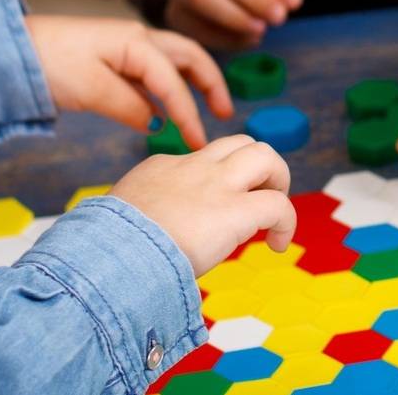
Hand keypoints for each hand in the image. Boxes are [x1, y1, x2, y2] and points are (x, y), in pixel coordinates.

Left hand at [23, 15, 232, 148]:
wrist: (11, 51)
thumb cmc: (50, 64)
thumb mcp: (92, 89)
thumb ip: (130, 106)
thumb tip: (155, 120)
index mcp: (137, 42)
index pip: (174, 80)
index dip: (189, 112)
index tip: (198, 141)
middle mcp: (138, 39)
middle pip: (188, 57)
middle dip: (210, 83)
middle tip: (225, 113)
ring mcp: (125, 46)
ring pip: (172, 62)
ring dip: (192, 83)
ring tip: (206, 110)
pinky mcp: (112, 58)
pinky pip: (151, 71)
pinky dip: (167, 87)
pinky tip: (164, 109)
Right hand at [110, 136, 296, 275]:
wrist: (112, 255)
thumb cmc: (110, 248)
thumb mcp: (121, 219)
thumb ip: (141, 219)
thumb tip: (146, 242)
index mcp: (163, 169)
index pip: (204, 160)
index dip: (219, 183)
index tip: (213, 216)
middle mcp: (193, 168)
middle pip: (241, 142)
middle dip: (259, 167)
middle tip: (258, 201)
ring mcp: (216, 184)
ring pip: (265, 155)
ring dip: (278, 181)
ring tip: (274, 216)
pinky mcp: (235, 210)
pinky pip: (279, 204)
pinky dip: (287, 222)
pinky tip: (278, 245)